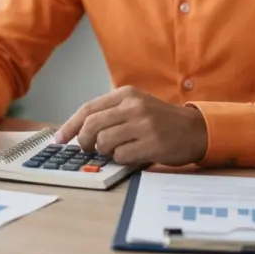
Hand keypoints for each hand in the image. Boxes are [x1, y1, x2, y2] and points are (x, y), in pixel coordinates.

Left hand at [53, 86, 207, 165]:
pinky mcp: (152, 143)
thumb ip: (110, 113)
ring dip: (105, 151)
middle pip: (92, 125)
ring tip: (116, 150)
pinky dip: (121, 159)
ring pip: (104, 141)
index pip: (88, 108)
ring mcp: (144, 124)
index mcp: (126, 94)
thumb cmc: (160, 120)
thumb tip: (77, 130)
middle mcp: (134, 106)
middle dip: (83, 140)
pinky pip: (121, 156)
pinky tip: (132, 154)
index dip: (70, 125)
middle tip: (87, 148)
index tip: (59, 139)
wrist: (195, 129)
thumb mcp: (135, 106)